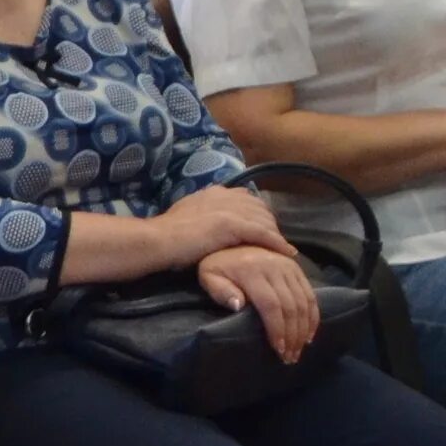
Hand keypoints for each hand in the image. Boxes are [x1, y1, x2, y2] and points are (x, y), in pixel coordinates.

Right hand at [157, 185, 294, 268]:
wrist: (158, 241)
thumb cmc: (167, 234)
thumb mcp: (187, 215)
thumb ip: (204, 214)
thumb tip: (211, 221)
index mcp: (213, 192)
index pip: (247, 198)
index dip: (258, 214)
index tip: (262, 228)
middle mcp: (224, 195)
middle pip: (260, 208)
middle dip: (270, 224)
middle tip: (276, 243)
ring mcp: (229, 209)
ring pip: (265, 220)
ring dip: (276, 235)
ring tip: (283, 250)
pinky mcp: (233, 225)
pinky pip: (263, 234)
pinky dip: (277, 243)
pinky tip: (287, 253)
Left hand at [198, 245, 321, 362]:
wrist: (230, 238)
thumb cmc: (217, 264)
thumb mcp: (209, 275)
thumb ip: (220, 291)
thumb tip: (239, 306)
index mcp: (251, 270)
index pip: (271, 305)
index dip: (277, 329)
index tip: (278, 349)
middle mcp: (274, 266)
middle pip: (291, 306)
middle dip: (292, 335)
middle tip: (290, 357)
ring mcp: (288, 266)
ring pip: (304, 302)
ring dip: (303, 329)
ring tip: (298, 349)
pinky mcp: (296, 268)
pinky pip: (310, 294)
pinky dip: (312, 316)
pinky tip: (309, 333)